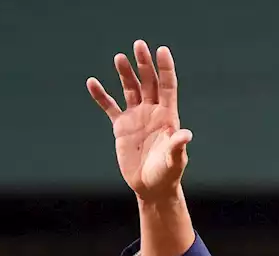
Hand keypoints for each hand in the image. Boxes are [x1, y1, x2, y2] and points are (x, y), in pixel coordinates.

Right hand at [86, 40, 191, 201]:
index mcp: (168, 116)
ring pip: (129, 89)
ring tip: (119, 58)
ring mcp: (136, 117)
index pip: (167, 87)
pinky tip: (92, 82)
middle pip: (148, 83)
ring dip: (125, 74)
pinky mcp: (121, 127)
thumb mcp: (175, 161)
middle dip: (144, 64)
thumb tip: (186, 134)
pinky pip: (109, 106)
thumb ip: (177, 146)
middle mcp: (152, 113)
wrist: (151, 187)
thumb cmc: (167, 174)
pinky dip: (101, 95)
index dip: (165, 69)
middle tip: (139, 45)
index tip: (162, 50)